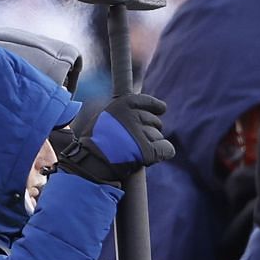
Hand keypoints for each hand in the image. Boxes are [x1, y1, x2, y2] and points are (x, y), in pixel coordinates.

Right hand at [51, 92, 173, 183]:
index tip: (162, 109)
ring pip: (159, 136)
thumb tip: (138, 99)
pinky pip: (168, 149)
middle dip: (150, 130)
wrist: (91, 161)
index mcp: (122, 104)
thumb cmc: (95, 140)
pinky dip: (164, 152)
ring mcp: (141, 133)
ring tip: (134, 150)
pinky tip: (153, 156)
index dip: (157, 107)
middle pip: (156, 122)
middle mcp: (133, 116)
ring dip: (152, 144)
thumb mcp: (104, 115)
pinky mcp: (148, 150)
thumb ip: (122, 111)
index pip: (148, 102)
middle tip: (135, 140)